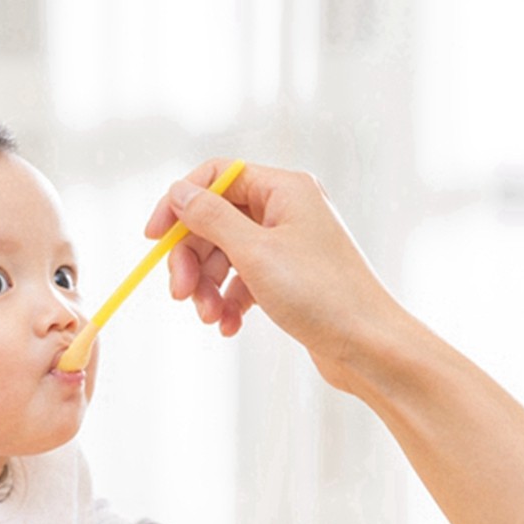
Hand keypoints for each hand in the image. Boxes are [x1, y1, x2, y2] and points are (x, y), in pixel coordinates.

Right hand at [146, 160, 408, 392]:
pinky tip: (229, 327)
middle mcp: (287, 209)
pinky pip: (243, 280)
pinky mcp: (289, 278)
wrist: (370, 346)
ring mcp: (288, 245)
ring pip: (225, 255)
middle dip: (192, 260)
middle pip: (215, 221)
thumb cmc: (321, 295)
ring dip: (208, 288)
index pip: (216, 177)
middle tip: (180, 294)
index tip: (154, 239)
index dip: (179, 205)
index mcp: (284, 189)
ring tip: (211, 318)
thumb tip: (178, 192)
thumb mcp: (254, 252)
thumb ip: (210, 218)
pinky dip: (230, 302)